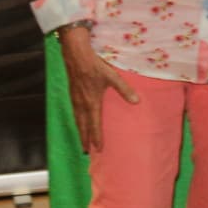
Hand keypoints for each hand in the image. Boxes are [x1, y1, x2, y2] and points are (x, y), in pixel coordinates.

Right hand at [58, 26, 140, 155]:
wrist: (76, 55)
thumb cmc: (94, 66)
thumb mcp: (112, 77)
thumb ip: (124, 89)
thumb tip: (136, 101)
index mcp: (92, 103)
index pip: (94, 125)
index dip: (96, 137)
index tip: (98, 149)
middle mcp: (81, 104)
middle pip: (83, 126)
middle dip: (85, 139)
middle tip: (86, 152)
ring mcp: (75, 99)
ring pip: (77, 119)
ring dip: (80, 131)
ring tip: (82, 140)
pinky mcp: (72, 93)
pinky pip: (74, 111)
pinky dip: (76, 120)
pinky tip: (78, 120)